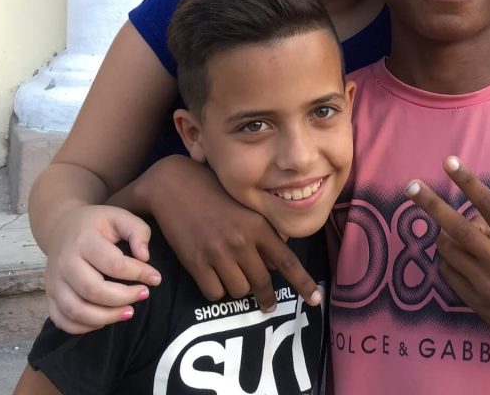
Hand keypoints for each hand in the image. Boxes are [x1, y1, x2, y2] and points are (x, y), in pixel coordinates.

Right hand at [44, 205, 160, 333]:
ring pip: (76, 310)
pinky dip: (83, 327)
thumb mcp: (119, 216)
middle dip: (123, 298)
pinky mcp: (50, 295)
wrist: (60, 226)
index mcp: (84, 240)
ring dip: (106, 317)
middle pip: (93, 291)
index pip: (113, 264)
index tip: (155, 278)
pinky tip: (103, 321)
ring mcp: (54, 282)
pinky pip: (62, 320)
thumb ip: (137, 231)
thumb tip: (144, 257)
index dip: (138, 274)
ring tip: (128, 312)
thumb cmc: (96, 224)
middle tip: (143, 295)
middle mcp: (64, 262)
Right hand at [146, 155, 321, 311]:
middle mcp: (241, 241)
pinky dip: (215, 289)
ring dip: (237, 286)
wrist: (174, 185)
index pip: (287, 261)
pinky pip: (214, 293)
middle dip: (266, 297)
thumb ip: (265, 227)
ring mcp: (218, 253)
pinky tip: (212, 274)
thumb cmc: (213, 191)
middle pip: (263, 282)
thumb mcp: (245, 204)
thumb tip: (281, 251)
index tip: (314, 300)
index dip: (303, 283)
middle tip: (267, 304)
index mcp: (258, 225)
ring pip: (239, 290)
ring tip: (230, 273)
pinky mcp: (195, 262)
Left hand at [405, 156, 489, 352]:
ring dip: (442, 236)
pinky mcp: (475, 302)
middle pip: (459, 228)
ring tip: (449, 234)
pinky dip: (446, 261)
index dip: (468, 181)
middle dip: (432, 205)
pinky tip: (457, 260)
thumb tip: (468, 219)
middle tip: (411, 187)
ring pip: (448, 250)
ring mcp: (486, 284)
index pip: (489, 205)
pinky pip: (448, 273)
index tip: (449, 162)